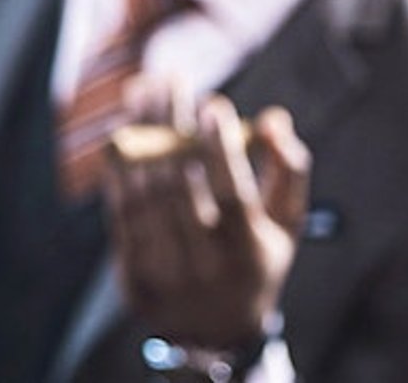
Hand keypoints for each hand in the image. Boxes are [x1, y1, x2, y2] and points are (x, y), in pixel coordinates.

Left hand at [103, 94, 310, 348]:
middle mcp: (205, 264)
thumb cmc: (256, 258)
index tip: (214, 101)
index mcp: (249, 252)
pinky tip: (122, 131)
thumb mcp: (285, 223)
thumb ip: (288, 169)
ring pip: (145, 192)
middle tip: (170, 77)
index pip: (231, 195)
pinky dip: (119, 168)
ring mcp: (164, 270)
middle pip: (179, 182)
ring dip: (140, 134)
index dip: (221, 149)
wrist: (212, 330)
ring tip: (143, 90)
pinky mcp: (131, 272)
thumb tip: (273, 117)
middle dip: (173, 123)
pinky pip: (119, 210)